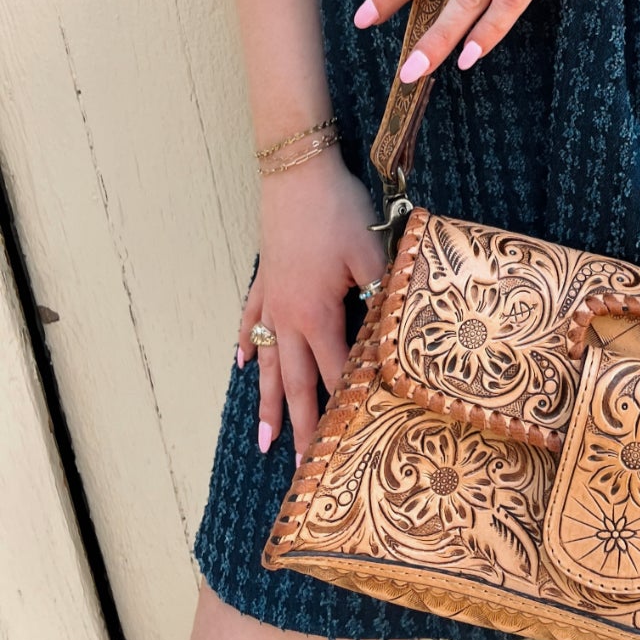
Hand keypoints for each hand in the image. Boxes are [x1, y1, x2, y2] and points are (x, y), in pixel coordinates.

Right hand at [236, 152, 386, 463]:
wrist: (297, 171)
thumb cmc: (339, 211)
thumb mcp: (371, 253)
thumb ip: (382, 295)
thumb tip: (395, 332)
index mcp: (318, 315)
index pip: (335, 373)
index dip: (343, 408)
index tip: (346, 446)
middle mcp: (289, 317)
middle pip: (297, 381)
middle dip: (300, 426)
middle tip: (299, 468)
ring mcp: (272, 299)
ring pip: (270, 362)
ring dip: (268, 402)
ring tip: (263, 442)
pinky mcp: (265, 278)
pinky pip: (251, 321)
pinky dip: (247, 345)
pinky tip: (243, 366)